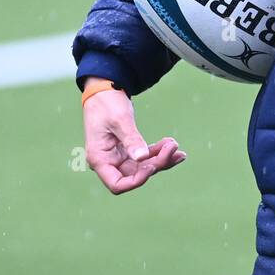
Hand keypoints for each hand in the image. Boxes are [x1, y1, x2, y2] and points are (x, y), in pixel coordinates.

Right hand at [81, 79, 186, 193]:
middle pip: (135, 175)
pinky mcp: (127, 150)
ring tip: (176, 146)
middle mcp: (108, 162)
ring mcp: (118, 157)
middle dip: (156, 164)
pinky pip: (145, 157)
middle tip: (174, 147)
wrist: (105, 89)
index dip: (137, 180)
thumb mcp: (120, 120)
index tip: (152, 165)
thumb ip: (131, 140)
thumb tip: (143, 158)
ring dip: (161, 158)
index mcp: (99, 159)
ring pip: (143, 167)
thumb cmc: (106, 103)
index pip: (117, 185)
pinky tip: (173, 146)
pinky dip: (159, 152)